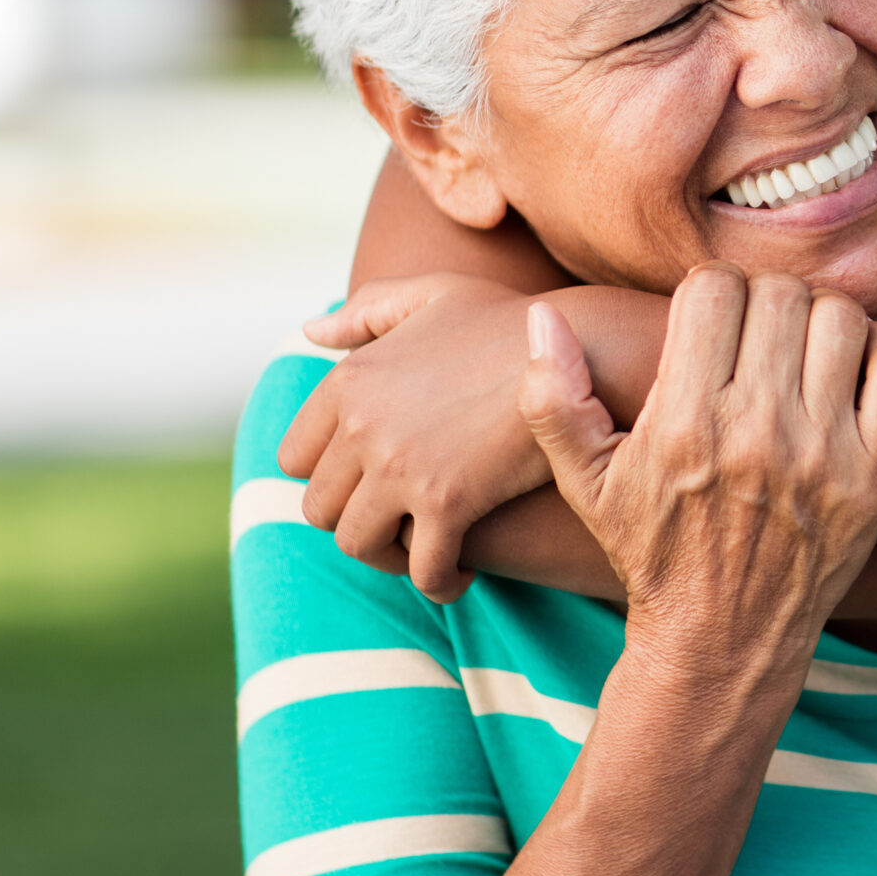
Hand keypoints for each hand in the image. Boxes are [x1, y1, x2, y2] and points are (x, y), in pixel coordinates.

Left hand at [280, 274, 544, 601]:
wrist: (582, 348)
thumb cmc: (512, 322)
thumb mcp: (434, 294)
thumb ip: (368, 310)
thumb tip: (310, 333)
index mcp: (349, 381)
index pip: (294, 458)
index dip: (327, 479)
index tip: (363, 485)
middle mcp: (361, 427)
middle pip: (319, 509)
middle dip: (356, 522)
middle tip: (397, 523)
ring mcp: (400, 468)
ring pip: (359, 544)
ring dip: (388, 558)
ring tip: (422, 552)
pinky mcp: (447, 503)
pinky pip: (422, 568)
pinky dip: (437, 581)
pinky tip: (459, 575)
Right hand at [521, 267, 876, 654]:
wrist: (723, 637)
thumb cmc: (653, 548)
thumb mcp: (586, 482)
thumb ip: (553, 399)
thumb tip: (541, 315)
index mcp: (686, 423)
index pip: (713, 290)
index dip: (709, 288)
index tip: (709, 316)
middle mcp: (758, 432)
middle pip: (781, 294)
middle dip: (766, 296)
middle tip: (759, 326)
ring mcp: (824, 454)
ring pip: (843, 319)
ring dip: (824, 316)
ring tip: (804, 342)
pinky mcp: (873, 476)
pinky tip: (854, 366)